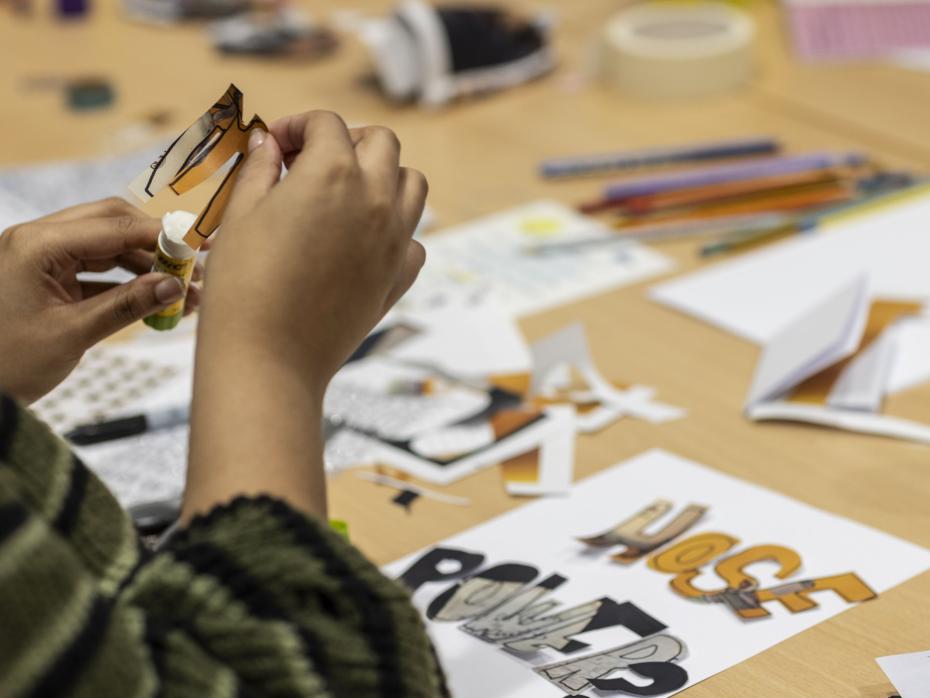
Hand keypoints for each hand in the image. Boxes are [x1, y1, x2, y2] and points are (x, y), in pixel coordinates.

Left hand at [0, 198, 201, 403]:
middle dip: (157, 242)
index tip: (200, 247)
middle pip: (112, 222)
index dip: (162, 235)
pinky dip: (127, 280)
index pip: (114, 226)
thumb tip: (174, 286)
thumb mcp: (73, 334)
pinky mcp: (46, 276)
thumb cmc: (8, 364)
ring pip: (107, 244)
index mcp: (37, 246)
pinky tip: (156, 298)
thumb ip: (127, 305)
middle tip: (195, 263)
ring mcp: (40, 257)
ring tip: (184, 290)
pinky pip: (95, 267)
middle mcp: (37, 241)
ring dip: (146, 263)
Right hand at [184, 111, 426, 520]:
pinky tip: (362, 242)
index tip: (276, 147)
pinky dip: (395, 231)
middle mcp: (375, 199)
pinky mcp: (399, 277)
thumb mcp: (240, 213)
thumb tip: (270, 143)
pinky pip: (414, 240)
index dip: (297, 126)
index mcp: (333, 173)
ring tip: (348, 195)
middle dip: (348, 141)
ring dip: (385, 177)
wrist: (268, 356)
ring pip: (412, 184)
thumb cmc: (243, 284)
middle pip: (382, 142)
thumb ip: (261, 169)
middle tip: (314, 162)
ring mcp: (394, 239)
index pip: (326, 123)